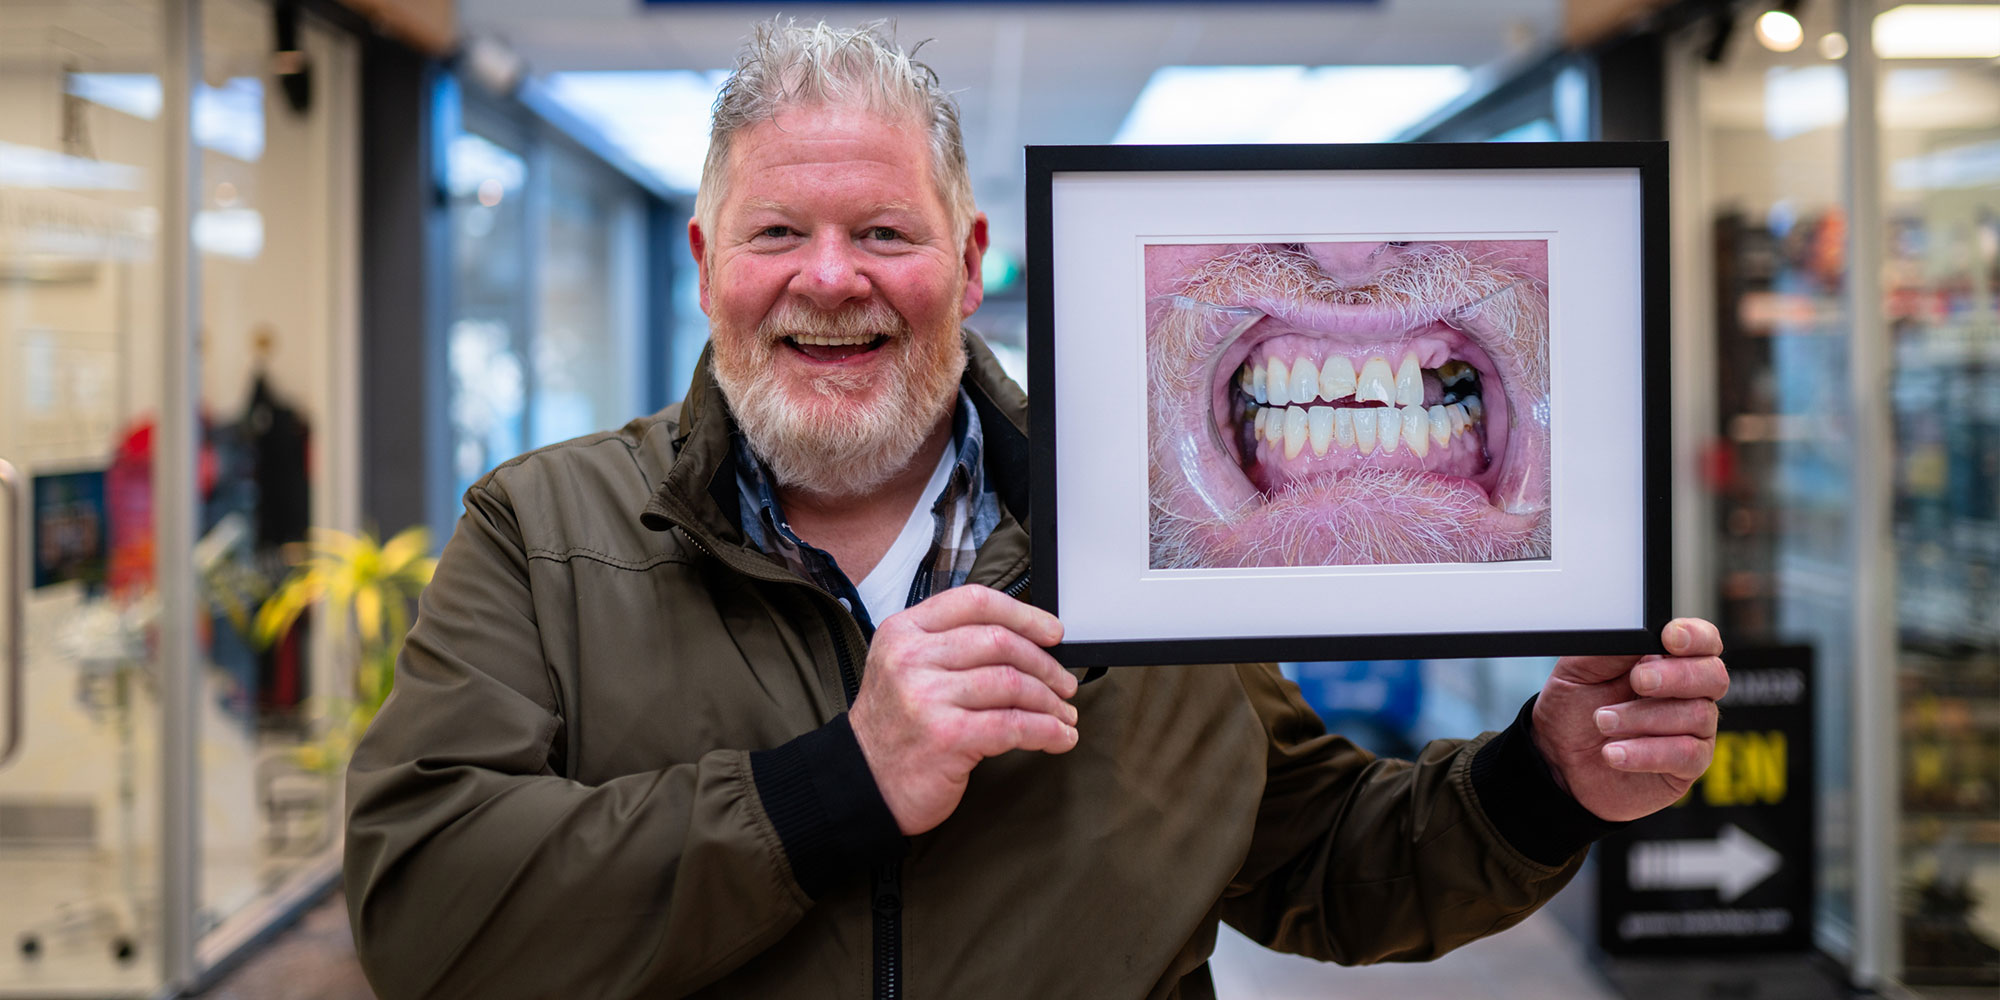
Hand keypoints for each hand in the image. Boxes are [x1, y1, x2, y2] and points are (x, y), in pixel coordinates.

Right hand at [848, 585, 1078, 835]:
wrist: (861, 784)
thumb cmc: (893, 728)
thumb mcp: (904, 668)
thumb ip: (950, 646)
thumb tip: (1026, 642)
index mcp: (904, 631)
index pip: (975, 602)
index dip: (1024, 614)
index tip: (1053, 633)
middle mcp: (912, 658)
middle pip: (1000, 641)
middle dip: (1045, 664)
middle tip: (1063, 683)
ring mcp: (927, 697)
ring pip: (1012, 683)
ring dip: (1049, 702)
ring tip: (1063, 715)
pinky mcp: (947, 736)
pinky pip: (1013, 725)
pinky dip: (1046, 731)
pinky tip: (1058, 738)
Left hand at [1532, 618, 1727, 821]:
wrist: (1559, 760)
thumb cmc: (1574, 711)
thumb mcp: (1578, 672)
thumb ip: (1608, 651)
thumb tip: (1637, 633)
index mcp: (1666, 661)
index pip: (1703, 641)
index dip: (1696, 637)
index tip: (1670, 638)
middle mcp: (1688, 693)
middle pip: (1714, 676)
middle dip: (1677, 675)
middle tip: (1638, 680)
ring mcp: (1693, 730)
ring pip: (1697, 715)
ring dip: (1644, 717)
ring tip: (1603, 721)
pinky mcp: (1687, 766)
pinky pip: (1687, 754)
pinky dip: (1647, 752)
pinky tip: (1614, 752)